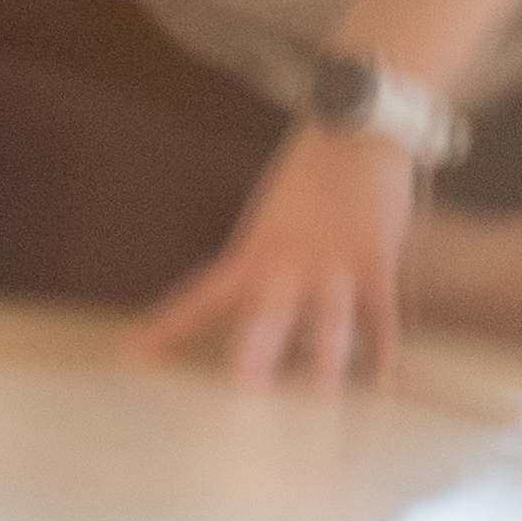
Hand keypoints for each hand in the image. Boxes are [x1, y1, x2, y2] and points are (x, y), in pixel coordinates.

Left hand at [132, 122, 420, 391]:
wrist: (354, 128)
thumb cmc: (312, 176)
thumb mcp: (273, 219)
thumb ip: (267, 264)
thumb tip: (268, 313)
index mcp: (252, 251)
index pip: (203, 294)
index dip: (170, 324)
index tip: (134, 351)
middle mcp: (288, 262)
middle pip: (265, 311)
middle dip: (255, 348)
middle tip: (243, 386)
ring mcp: (334, 265)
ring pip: (329, 318)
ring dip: (326, 355)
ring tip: (323, 392)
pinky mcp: (376, 262)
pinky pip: (383, 316)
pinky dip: (386, 353)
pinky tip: (387, 386)